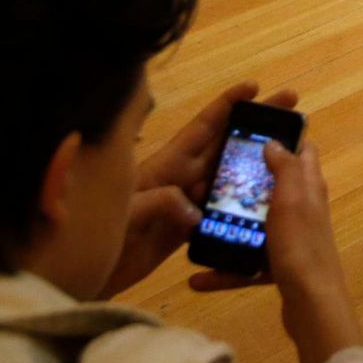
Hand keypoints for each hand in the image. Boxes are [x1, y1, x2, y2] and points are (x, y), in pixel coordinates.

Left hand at [99, 81, 297, 298]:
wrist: (73, 275)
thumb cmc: (94, 236)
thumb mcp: (128, 212)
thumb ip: (161, 203)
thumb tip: (196, 209)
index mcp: (165, 166)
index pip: (202, 127)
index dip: (227, 104)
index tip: (254, 87)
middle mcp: (178, 179)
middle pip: (223, 147)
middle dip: (256, 129)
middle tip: (290, 115)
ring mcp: (180, 204)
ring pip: (224, 180)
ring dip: (252, 170)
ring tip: (286, 163)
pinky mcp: (180, 231)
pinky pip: (215, 213)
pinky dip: (238, 209)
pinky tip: (260, 211)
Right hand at [189, 140, 362, 362]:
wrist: (312, 304)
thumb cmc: (300, 245)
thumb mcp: (292, 199)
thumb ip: (286, 168)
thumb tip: (274, 142)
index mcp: (308, 188)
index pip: (303, 152)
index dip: (284, 140)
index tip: (251, 135)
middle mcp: (303, 210)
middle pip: (274, 188)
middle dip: (246, 184)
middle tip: (212, 181)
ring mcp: (292, 240)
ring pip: (257, 227)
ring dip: (231, 228)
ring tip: (199, 227)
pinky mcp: (281, 267)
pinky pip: (249, 264)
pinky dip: (227, 270)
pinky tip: (198, 279)